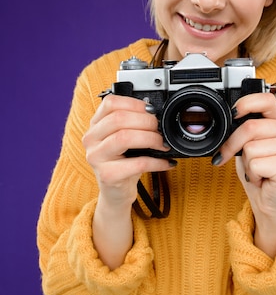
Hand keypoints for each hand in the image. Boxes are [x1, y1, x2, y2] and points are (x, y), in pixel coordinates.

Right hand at [82, 94, 173, 208]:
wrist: (116, 191)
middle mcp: (91, 139)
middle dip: (146, 121)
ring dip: (150, 138)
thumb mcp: (124, 139)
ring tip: (162, 144)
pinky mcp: (108, 176)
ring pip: (124, 137)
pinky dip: (157, 162)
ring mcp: (96, 158)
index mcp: (95, 125)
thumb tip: (156, 114)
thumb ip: (133, 123)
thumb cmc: (123, 162)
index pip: (110, 103)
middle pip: (118, 119)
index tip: (151, 110)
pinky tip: (166, 162)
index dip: (134, 103)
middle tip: (160, 129)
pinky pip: (137, 164)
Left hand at [213, 92, 275, 255]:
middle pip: (250, 127)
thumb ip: (244, 129)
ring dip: (245, 162)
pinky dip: (251, 174)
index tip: (232, 114)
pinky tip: (261, 178)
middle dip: (231, 144)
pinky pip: (254, 164)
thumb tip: (227, 118)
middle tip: (227, 155)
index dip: (246, 103)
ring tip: (256, 169)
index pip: (266, 99)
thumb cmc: (258, 169)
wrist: (268, 200)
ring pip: (250, 147)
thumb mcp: (248, 144)